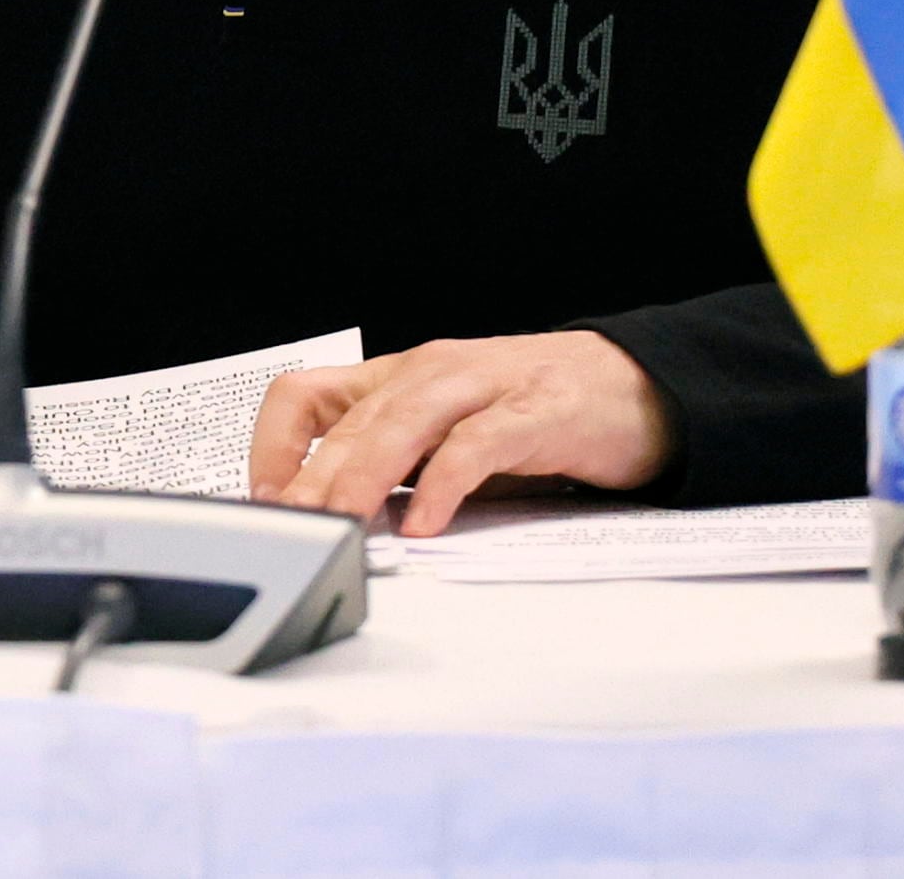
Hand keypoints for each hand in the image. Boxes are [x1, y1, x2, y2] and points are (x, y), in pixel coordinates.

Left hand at [249, 331, 671, 535]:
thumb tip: (338, 520)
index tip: (265, 501)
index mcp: (399, 378)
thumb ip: (399, 466)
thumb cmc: (537, 411)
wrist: (638, 386)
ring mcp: (481, 388)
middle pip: (349, 423)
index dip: (274, 447)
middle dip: (311, 480)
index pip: (305, 395)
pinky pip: (474, 447)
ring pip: (399, 426)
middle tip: (289, 530)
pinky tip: (426, 523)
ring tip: (340, 525)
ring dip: (362, 478)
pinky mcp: (533, 413)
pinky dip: (444, 484)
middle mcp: (430, 374)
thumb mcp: (449, 433)